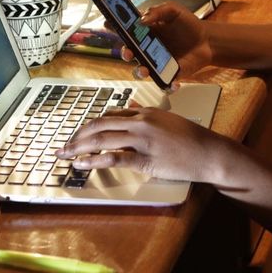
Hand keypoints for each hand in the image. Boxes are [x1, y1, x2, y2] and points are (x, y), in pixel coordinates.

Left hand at [56, 107, 229, 183]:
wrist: (208, 152)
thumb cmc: (189, 138)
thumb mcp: (166, 119)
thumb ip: (145, 114)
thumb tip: (129, 108)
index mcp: (144, 112)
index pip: (109, 116)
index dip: (89, 126)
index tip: (76, 135)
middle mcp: (141, 122)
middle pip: (100, 125)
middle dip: (78, 136)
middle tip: (63, 146)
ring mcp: (143, 140)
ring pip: (103, 139)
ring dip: (80, 147)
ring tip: (65, 155)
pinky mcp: (146, 159)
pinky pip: (114, 158)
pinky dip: (94, 161)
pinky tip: (82, 164)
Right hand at [122, 3, 213, 78]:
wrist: (207, 40)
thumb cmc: (188, 24)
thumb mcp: (173, 11)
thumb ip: (157, 11)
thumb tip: (142, 20)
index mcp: (145, 32)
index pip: (125, 31)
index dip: (114, 28)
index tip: (107, 24)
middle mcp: (147, 48)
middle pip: (129, 53)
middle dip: (125, 53)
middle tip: (128, 51)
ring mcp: (157, 62)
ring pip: (141, 70)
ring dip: (140, 71)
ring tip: (145, 70)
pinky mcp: (169, 73)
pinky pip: (164, 82)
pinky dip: (168, 85)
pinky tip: (173, 82)